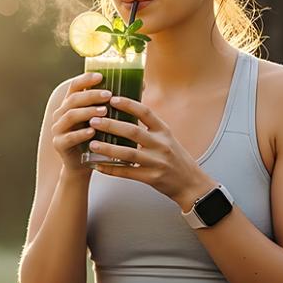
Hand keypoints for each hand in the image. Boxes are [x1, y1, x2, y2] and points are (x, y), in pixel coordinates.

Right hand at [50, 71, 113, 172]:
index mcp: (71, 104)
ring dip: (88, 112)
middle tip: (109, 95)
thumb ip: (116, 102)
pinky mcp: (59, 144)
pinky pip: (69, 137)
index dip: (86, 79)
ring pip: (71, 115)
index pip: (75, 86)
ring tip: (104, 111)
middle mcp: (61, 113)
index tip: (101, 76)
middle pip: (74, 99)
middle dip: (92, 95)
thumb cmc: (98, 138)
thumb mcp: (104, 118)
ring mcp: (58, 129)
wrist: (84, 164)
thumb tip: (142, 84)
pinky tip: (92, 132)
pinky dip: (81, 133)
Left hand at [88, 95, 218, 210]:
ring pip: (128, 153)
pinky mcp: (151, 178)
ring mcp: (156, 162)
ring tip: (92, 143)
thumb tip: (127, 110)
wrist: (190, 183)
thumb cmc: (175, 158)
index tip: (112, 99)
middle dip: (111, 125)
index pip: (145, 112)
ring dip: (108, 148)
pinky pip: (127, 173)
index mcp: (164, 131)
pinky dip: (111, 169)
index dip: (128, 104)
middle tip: (94, 120)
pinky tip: (98, 165)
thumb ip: (150, 126)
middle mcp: (161, 145)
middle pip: (133, 132)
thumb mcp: (166, 137)